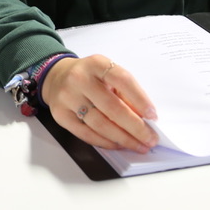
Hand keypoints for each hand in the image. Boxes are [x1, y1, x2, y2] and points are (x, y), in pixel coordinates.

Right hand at [40, 55, 158, 150]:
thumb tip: (144, 119)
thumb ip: (124, 92)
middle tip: (150, 138)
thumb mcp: (107, 74)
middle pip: (112, 107)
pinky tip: (118, 145)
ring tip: (138, 145)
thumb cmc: (89, 77)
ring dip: (123, 138)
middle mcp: (79, 79)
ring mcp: (68, 97)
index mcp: (96, 64)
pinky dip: (105, 142)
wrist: (57, 76)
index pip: (122, 80)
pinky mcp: (61, 115)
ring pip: (100, 124)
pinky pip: (86, 134)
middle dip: (135, 127)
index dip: (140, 99)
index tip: (153, 116)